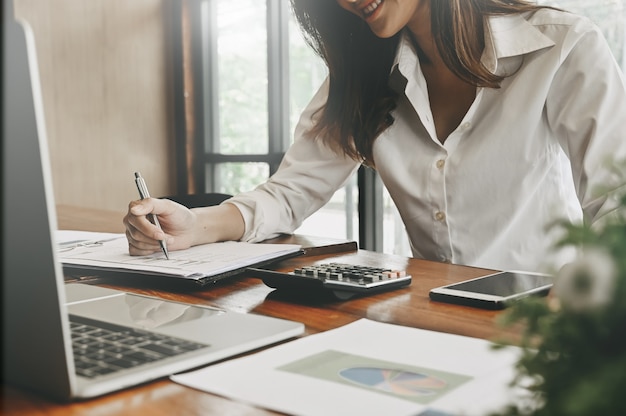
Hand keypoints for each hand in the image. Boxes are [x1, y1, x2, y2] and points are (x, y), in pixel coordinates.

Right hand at [123, 198, 245, 255]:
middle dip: (151, 237)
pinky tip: (160, 247)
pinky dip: (148, 252)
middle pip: (133, 230)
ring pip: (135, 242)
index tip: (158, 231)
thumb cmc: (183, 216)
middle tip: (165, 238)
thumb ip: (151, 203)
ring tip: (166, 240)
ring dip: (152, 245)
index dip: (144, 225)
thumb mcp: (170, 206)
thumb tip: (134, 206)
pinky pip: (136, 252)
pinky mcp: (139, 246)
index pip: (132, 213)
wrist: (192, 229)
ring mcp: (135, 233)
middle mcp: (135, 219)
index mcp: (141, 207)